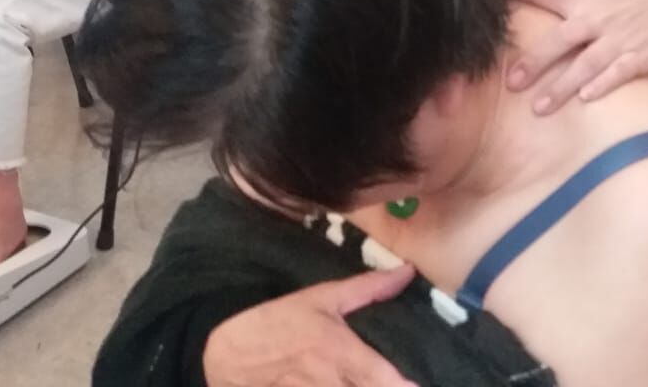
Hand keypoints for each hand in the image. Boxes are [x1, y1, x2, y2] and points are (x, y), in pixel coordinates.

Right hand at [202, 267, 417, 386]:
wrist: (227, 352)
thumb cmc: (279, 321)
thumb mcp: (322, 297)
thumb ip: (368, 288)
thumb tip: (407, 272)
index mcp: (339, 352)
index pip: (378, 377)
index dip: (402, 386)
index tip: (420, 385)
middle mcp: (329, 382)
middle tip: (408, 385)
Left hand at [505, 0, 647, 113]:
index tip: (487, 0)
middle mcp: (595, 16)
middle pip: (557, 41)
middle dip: (533, 63)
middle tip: (511, 83)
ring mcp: (617, 38)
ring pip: (582, 66)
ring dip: (559, 88)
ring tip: (538, 108)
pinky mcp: (639, 56)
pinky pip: (616, 75)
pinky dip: (600, 86)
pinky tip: (585, 99)